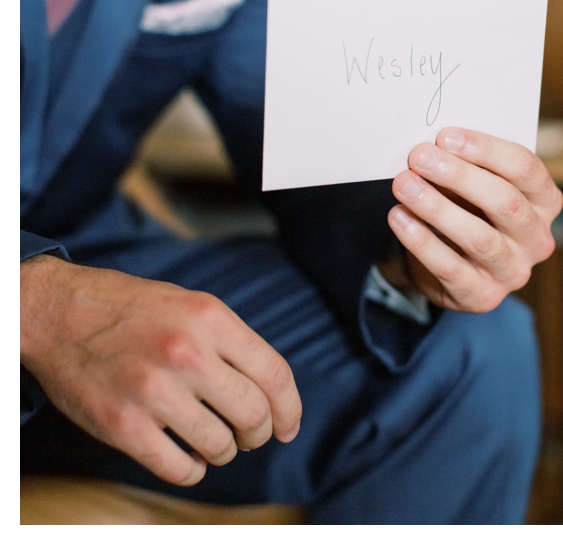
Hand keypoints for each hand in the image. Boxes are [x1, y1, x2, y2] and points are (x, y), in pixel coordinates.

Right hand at [20, 254, 300, 485]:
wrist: (58, 313)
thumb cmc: (132, 311)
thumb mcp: (193, 306)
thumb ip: (232, 342)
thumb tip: (272, 390)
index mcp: (211, 319)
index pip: (274, 374)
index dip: (290, 408)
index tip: (288, 427)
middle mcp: (187, 353)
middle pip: (254, 414)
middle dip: (259, 434)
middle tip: (250, 436)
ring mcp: (153, 391)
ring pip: (219, 445)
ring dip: (223, 452)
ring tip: (214, 444)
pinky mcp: (122, 425)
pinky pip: (177, 468)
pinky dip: (191, 471)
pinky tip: (186, 458)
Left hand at [385, 127, 561, 312]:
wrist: (451, 262)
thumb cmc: (468, 209)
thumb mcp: (476, 184)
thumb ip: (466, 164)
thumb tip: (433, 146)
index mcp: (545, 201)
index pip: (526, 169)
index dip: (487, 150)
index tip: (446, 137)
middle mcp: (537, 238)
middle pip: (505, 202)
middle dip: (459, 176)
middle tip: (420, 157)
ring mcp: (514, 271)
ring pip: (480, 238)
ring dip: (437, 208)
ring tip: (404, 184)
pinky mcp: (483, 296)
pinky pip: (451, 269)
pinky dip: (421, 241)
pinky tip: (399, 217)